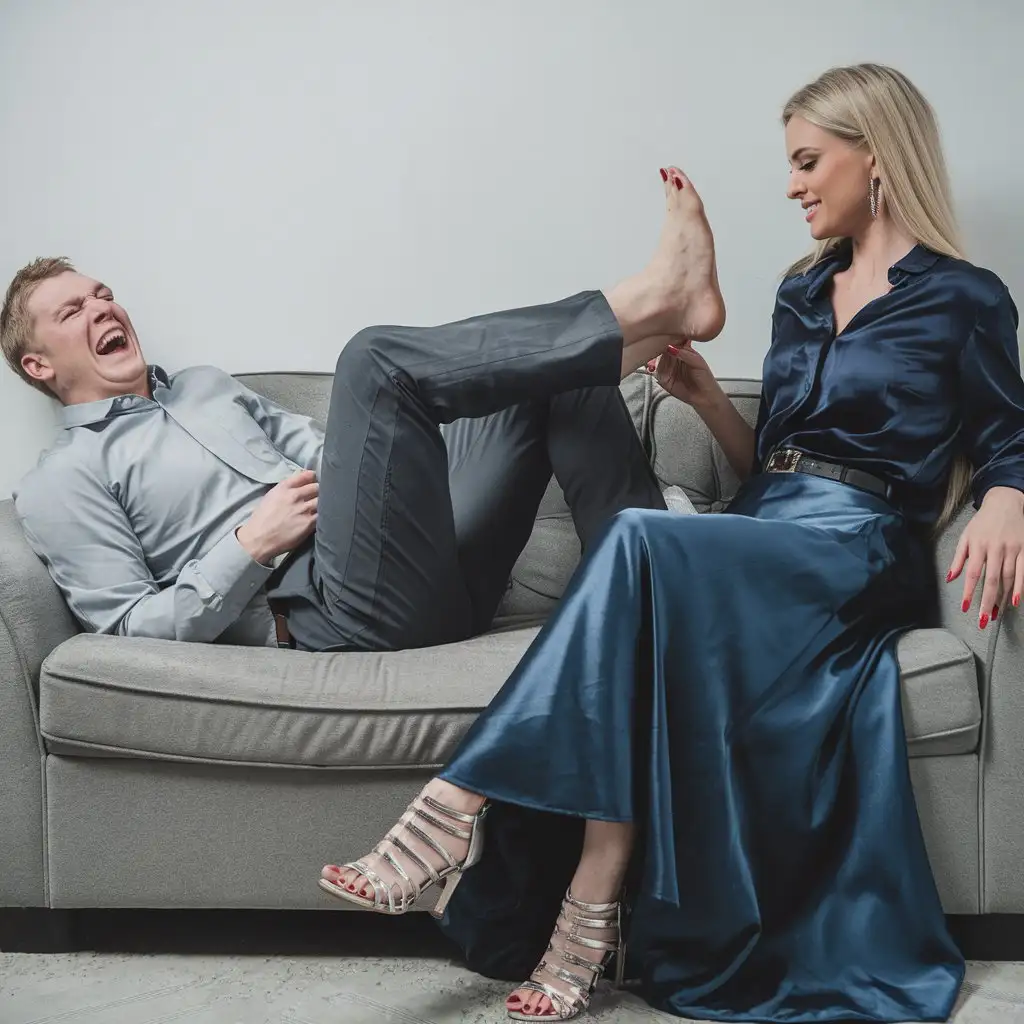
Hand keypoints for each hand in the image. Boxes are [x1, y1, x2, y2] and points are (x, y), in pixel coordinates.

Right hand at [236, 470, 318, 564]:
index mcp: (284, 488)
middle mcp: (295, 496)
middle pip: (317, 487)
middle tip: (320, 495)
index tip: (314, 480)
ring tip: (324, 506)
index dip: (313, 478)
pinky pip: (323, 514)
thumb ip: (285, 489)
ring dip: (324, 503)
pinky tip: (324, 516)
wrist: (259, 539)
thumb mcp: (271, 497)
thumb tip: (298, 486)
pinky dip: (325, 514)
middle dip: (319, 491)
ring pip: (322, 500)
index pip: (306, 475)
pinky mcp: (309, 523)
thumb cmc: (262, 519)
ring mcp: (303, 509)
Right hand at [648, 340, 721, 409]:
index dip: (667, 338)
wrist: (704, 396)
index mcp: (683, 350)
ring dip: (653, 357)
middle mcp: (674, 357)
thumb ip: (684, 354)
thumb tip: (671, 348)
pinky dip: (652, 369)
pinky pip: (655, 371)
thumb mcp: (697, 362)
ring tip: (655, 357)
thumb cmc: (705, 378)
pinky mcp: (663, 378)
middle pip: (661, 348)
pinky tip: (653, 367)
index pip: (672, 340)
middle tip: (655, 346)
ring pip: (656, 359)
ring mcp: (668, 367)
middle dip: (657, 347)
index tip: (663, 336)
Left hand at [946, 486, 1023, 628]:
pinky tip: (1017, 601)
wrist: (1006, 503)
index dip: (969, 592)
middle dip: (987, 601)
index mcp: (978, 546)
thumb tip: (950, 578)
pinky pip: (1023, 571)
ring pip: (1009, 579)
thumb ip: (958, 558)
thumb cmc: (982, 522)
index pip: (973, 573)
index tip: (965, 607)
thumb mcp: (966, 536)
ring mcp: (1013, 550)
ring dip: (1003, 599)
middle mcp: (996, 549)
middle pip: (992, 580)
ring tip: (996, 614)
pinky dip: (1021, 587)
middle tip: (983, 619)